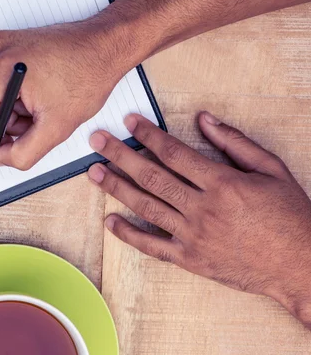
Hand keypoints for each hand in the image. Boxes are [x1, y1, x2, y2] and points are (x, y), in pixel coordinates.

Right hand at [0, 14, 137, 169]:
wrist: (106, 46)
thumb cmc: (89, 73)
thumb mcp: (57, 127)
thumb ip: (22, 152)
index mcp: (5, 67)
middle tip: (4, 147)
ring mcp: (1, 45)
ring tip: (28, 124)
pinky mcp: (8, 46)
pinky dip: (5, 101)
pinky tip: (29, 108)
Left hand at [87, 112, 310, 327]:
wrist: (300, 266)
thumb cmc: (289, 215)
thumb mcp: (271, 170)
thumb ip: (234, 143)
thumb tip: (203, 118)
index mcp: (222, 183)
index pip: (173, 152)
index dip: (147, 134)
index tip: (129, 122)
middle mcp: (203, 208)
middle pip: (151, 176)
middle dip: (119, 155)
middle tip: (96, 140)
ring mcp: (193, 236)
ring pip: (145, 207)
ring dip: (116, 187)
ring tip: (93, 172)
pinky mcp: (190, 260)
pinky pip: (152, 246)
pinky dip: (129, 234)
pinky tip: (110, 221)